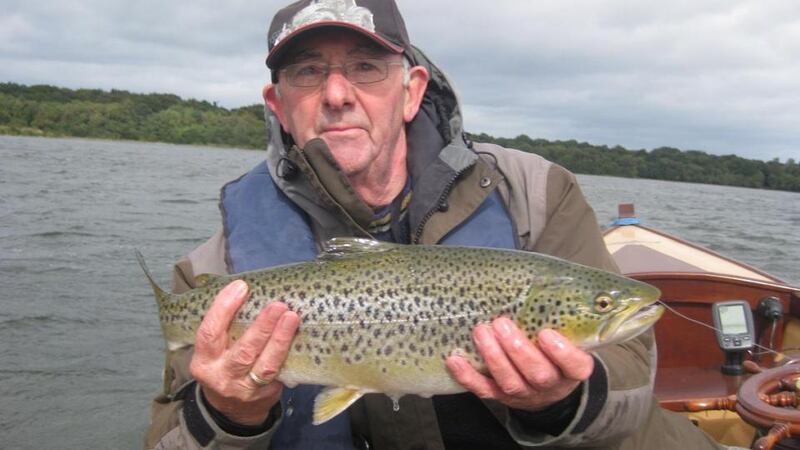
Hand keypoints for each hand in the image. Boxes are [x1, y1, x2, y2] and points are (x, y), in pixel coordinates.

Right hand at [189, 280, 299, 425]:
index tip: (241, 287)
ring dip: (281, 340)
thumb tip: (246, 289)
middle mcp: (222, 377)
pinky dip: (290, 354)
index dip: (224, 308)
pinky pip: (281, 373)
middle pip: (243, 351)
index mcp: (204, 362)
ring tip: (292, 318)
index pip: (209, 333)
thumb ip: (225, 327)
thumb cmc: (224, 367)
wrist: (231, 410)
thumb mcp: (214, 352)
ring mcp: (245, 389)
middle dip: (262, 327)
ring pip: (266, 365)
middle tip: (278, 305)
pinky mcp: (266, 395)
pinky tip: (300, 338)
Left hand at [446, 317, 593, 411]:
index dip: (562, 353)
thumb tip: (540, 278)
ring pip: (510, 382)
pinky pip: (484, 390)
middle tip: (501, 323)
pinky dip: (468, 376)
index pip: (575, 366)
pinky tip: (455, 360)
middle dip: (517, 349)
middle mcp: (551, 385)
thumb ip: (556, 316)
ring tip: (480, 332)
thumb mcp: (564, 335)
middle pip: (538, 374)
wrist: (544, 386)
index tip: (546, 333)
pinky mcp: (502, 397)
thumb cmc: (552, 349)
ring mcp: (525, 394)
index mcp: (571, 369)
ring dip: (493, 357)